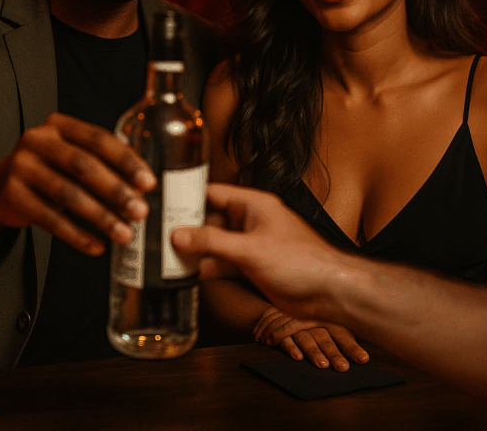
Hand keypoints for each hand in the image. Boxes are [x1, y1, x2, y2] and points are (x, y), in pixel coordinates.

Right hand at [0, 112, 154, 254]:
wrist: (0, 185)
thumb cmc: (50, 169)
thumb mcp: (73, 157)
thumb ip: (103, 165)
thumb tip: (141, 192)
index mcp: (59, 125)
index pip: (99, 139)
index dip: (126, 161)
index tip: (148, 182)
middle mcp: (37, 140)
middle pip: (83, 165)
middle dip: (116, 191)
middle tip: (140, 212)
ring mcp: (21, 166)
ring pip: (67, 194)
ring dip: (100, 217)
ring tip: (124, 234)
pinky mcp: (12, 195)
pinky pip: (49, 219)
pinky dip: (76, 235)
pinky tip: (96, 245)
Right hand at [171, 183, 349, 322]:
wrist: (329, 293)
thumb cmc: (302, 262)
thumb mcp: (250, 249)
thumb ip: (212, 242)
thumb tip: (179, 235)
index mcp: (254, 205)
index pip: (213, 193)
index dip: (188, 197)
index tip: (163, 203)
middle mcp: (252, 222)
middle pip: (210, 220)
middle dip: (187, 228)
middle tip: (157, 234)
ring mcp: (252, 245)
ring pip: (215, 244)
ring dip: (195, 251)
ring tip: (165, 256)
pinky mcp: (253, 267)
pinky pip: (223, 263)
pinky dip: (207, 268)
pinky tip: (188, 274)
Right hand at [253, 305, 367, 370]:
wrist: (281, 307)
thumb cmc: (311, 320)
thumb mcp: (327, 323)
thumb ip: (344, 337)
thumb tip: (364, 355)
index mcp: (328, 322)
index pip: (342, 335)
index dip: (352, 347)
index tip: (363, 359)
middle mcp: (314, 324)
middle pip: (325, 339)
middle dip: (334, 353)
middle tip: (343, 367)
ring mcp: (298, 328)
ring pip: (307, 339)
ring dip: (314, 352)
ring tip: (322, 364)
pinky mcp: (282, 332)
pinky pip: (286, 339)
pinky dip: (291, 347)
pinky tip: (297, 357)